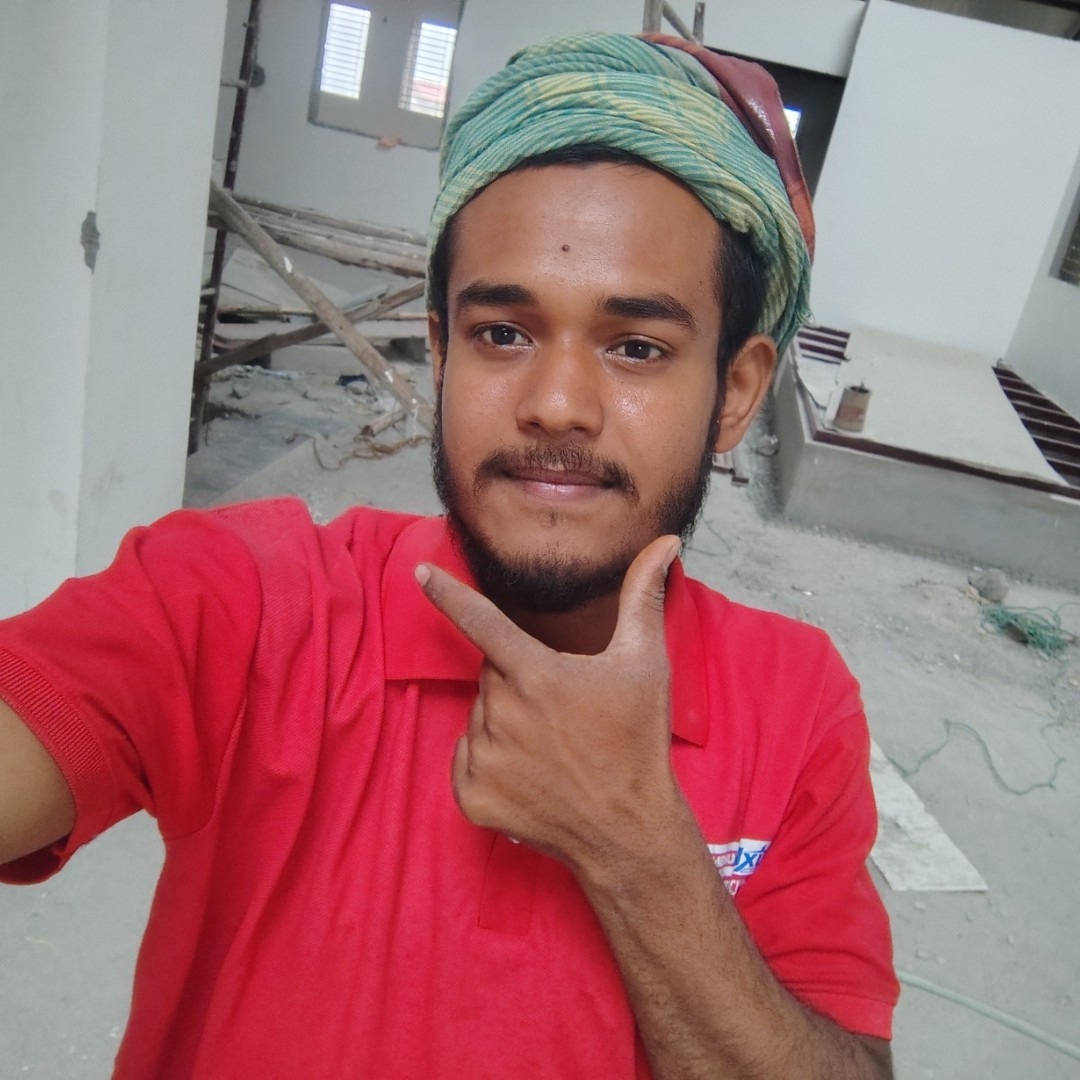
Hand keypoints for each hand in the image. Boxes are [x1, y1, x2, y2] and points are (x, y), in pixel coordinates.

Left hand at [414, 535, 683, 875]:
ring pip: (479, 715)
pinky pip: (466, 758)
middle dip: (517, 680)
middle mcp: (503, 713)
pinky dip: (489, 761)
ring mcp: (484, 758)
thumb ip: (643, 598)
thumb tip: (664, 544)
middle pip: (491, 674)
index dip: (447, 593)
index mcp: (537, 675)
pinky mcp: (472, 796)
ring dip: (504, 721)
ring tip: (550, 746)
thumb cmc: (637, 742)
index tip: (418, 572)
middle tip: (561, 707)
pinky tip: (530, 774)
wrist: (628, 831)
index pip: (481, 621)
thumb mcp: (645, 665)